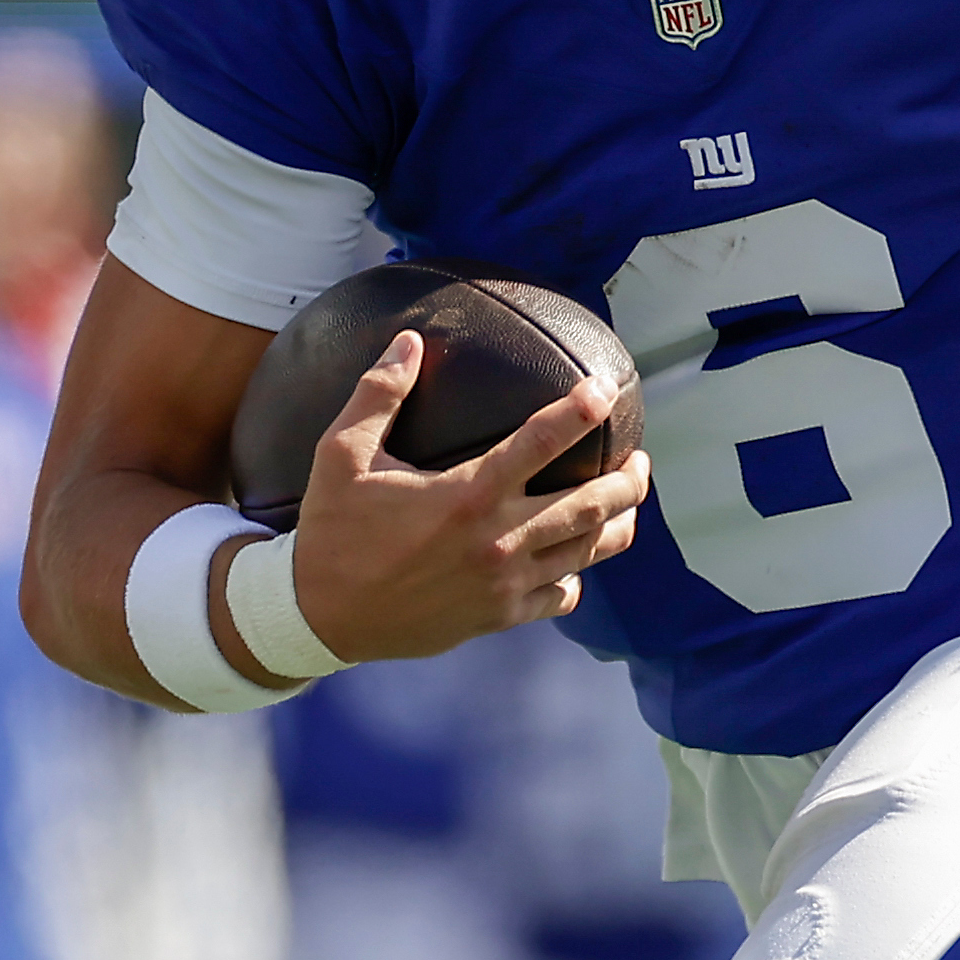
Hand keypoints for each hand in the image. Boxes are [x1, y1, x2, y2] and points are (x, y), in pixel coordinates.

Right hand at [280, 330, 649, 666]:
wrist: (320, 618)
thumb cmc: (331, 532)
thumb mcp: (340, 455)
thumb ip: (378, 394)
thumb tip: (409, 341)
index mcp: (468, 495)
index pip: (542, 442)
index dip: (580, 411)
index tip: (605, 389)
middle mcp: (498, 541)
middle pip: (591, 504)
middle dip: (628, 478)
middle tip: (639, 458)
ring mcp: (505, 585)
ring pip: (587, 552)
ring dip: (618, 523)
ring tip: (628, 501)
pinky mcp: (499, 617)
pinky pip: (559, 595)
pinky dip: (575, 574)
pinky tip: (575, 559)